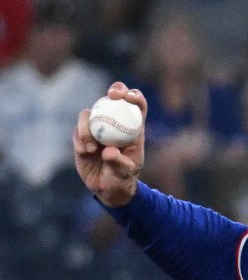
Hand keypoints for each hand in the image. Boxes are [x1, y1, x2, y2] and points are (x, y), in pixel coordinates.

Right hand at [73, 82, 146, 206]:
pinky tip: (85, 152)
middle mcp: (115, 124)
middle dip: (115, 91)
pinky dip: (80, 138)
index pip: (137, 106)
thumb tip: (108, 152)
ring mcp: (98, 128)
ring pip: (91, 114)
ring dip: (87, 127)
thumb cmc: (123, 179)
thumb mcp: (126, 173)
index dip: (134, 96)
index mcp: (133, 129)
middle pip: (115, 99)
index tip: (128, 97)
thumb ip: (119, 163)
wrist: (108, 189)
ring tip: (90, 148)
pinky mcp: (82, 137)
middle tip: (112, 96)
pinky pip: (78, 130)